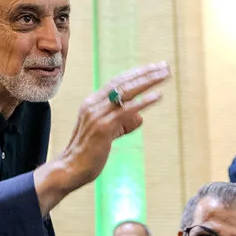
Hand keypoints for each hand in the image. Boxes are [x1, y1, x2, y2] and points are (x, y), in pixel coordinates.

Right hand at [34, 62, 170, 214]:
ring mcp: (97, 115)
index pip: (117, 82)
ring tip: (165, 75)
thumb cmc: (89, 154)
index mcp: (92, 103)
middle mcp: (93, 105)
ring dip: (148, 81)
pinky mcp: (103, 127)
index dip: (136, 73)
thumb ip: (122, 123)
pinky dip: (143, 101)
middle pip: (123, 82)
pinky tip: (158, 95)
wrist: (70, 169)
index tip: (154, 67)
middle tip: (164, 66)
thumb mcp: (107, 133)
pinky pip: (126, 110)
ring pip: (126, 92)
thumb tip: (140, 118)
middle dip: (146, 73)